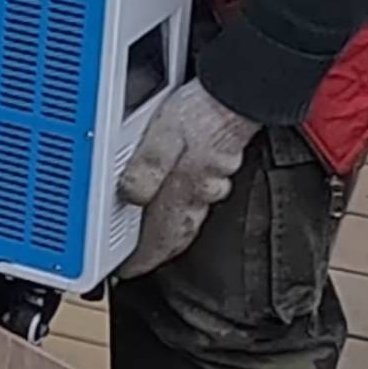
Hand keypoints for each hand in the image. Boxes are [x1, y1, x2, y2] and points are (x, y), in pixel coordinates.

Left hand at [118, 82, 259, 276]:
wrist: (241, 95)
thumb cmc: (202, 112)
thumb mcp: (161, 135)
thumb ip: (145, 169)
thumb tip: (129, 197)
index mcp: (180, 192)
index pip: (158, 241)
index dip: (139, 261)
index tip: (126, 273)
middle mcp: (198, 194)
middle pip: (175, 236)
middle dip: (156, 252)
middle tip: (139, 259)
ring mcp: (212, 182)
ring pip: (188, 218)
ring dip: (171, 230)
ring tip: (155, 233)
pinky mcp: (219, 166)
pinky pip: (200, 198)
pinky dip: (186, 205)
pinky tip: (183, 195)